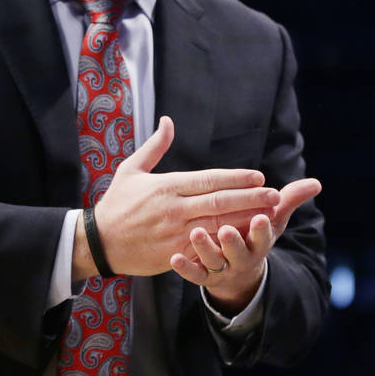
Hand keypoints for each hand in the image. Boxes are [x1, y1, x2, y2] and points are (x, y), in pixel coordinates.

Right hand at [73, 116, 280, 279]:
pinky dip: (227, 243)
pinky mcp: (175, 254)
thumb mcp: (131, 170)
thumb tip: (168, 121)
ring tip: (269, 216)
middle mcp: (174, 209)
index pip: (209, 180)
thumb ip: (154, 146)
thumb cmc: (117, 204)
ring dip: (245, 221)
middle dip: (250, 199)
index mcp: (167, 186)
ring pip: (218, 225)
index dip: (235, 178)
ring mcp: (176, 233)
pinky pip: (207, 248)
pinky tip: (245, 239)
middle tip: (275, 195)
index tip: (258, 176)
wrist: (99, 242)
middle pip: (219, 202)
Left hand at [170, 176, 321, 314]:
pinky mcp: (204, 276)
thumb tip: (316, 183)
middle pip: (238, 252)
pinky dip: (186, 268)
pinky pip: (195, 275)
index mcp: (259, 242)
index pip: (263, 236)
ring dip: (205, 249)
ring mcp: (222, 268)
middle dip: (234, 242)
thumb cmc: (253, 235)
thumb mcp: (273, 220)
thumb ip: (290, 200)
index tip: (261, 217)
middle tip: (227, 229)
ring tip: (196, 234)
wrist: (238, 273)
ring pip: (214, 262)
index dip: (262, 229)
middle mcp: (241, 257)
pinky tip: (175, 258)